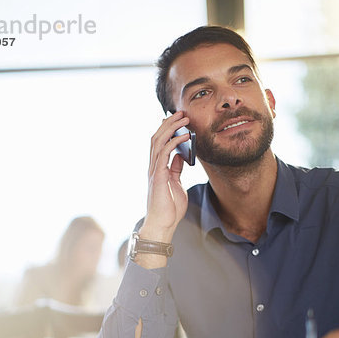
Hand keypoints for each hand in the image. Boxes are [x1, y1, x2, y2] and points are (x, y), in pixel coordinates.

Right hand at [140, 111, 190, 244]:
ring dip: (172, 128)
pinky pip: (165, 153)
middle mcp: (153, 167)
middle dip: (169, 123)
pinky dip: (175, 142)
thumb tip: (180, 156)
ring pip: (159, 142)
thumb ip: (176, 169)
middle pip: (157, 138)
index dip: (167, 129)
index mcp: (157, 168)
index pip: (159, 143)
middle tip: (182, 113)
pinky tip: (185, 136)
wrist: (163, 224)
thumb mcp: (176, 184)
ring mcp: (154, 171)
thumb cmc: (170, 209)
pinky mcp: (158, 176)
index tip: (178, 119)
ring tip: (184, 119)